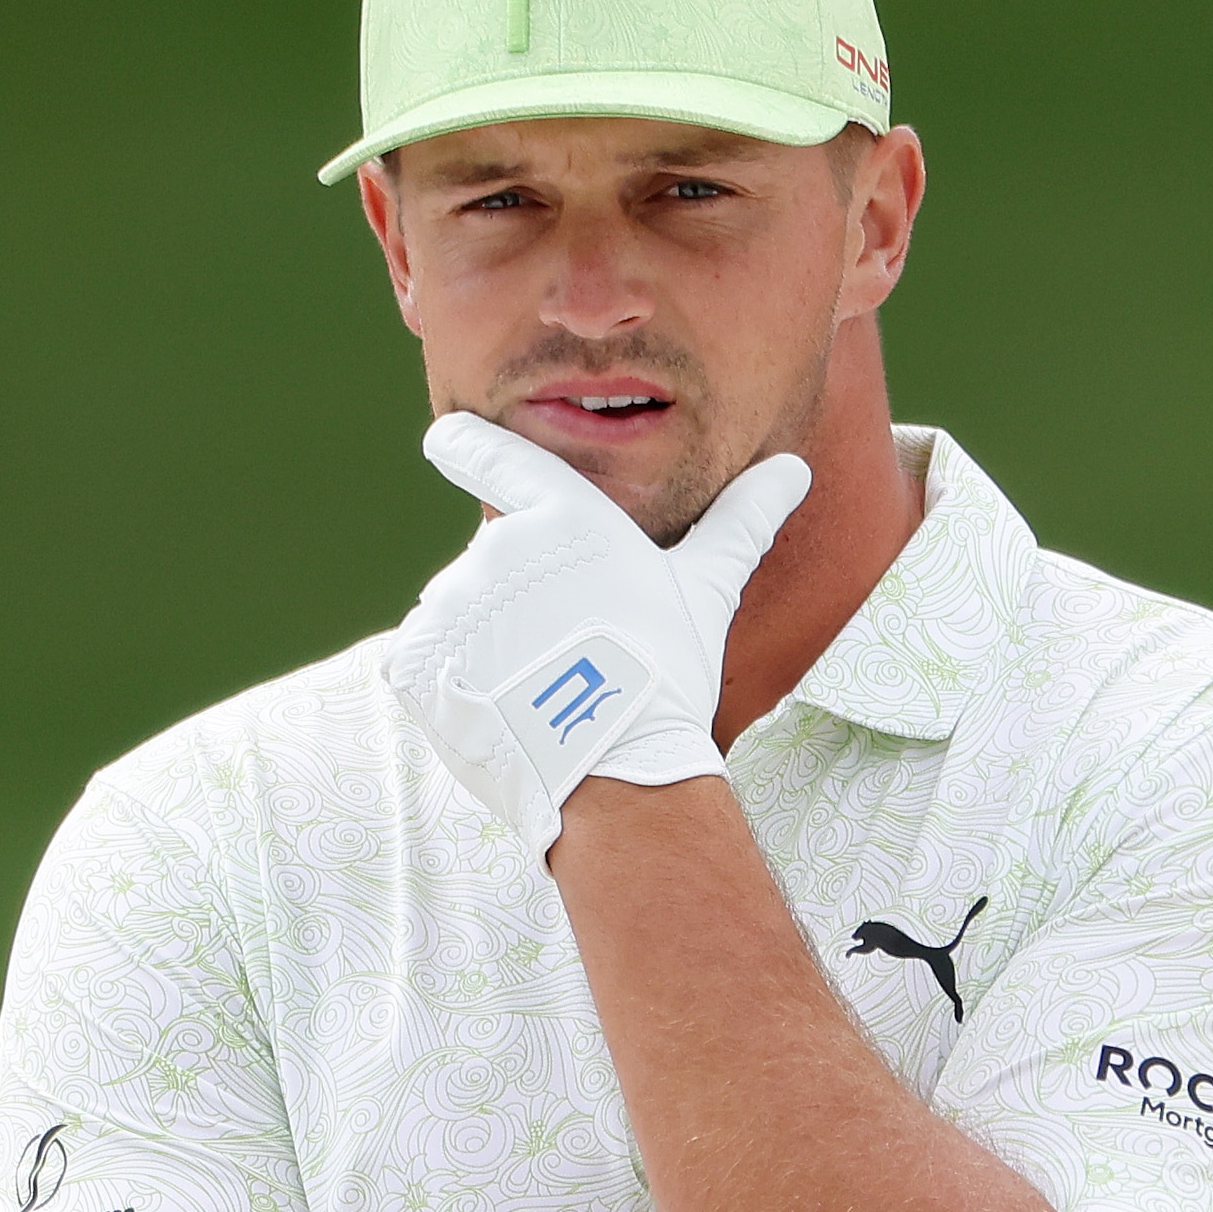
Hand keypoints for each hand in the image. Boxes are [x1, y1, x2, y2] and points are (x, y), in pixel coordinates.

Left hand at [380, 414, 809, 854]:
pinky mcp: (418, 658)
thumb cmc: (667, 675)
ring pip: (458, 618)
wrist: (613, 771)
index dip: (465, 445)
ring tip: (537, 694)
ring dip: (485, 651)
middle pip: (494, 571)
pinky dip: (450, 688)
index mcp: (560, 516)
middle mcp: (497, 544)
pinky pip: (423, 664)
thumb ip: (739, 523)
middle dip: (518, 609)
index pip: (493, 455)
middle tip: (566, 661)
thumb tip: (794, 469)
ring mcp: (452, 601)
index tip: (443, 441)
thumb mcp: (705, 592)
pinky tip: (497, 712)